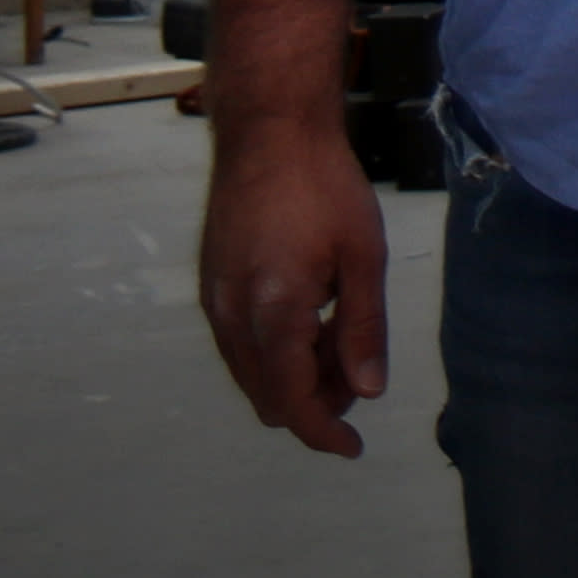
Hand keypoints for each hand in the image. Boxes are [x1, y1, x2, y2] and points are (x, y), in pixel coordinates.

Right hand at [192, 0, 388, 456]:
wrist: (268, 129)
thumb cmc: (324, 185)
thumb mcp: (362, 255)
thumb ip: (363, 328)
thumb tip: (367, 393)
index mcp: (273, 312)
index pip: (292, 402)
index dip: (323, 433)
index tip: (353, 447)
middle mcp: (231, 316)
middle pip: (267, 396)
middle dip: (313, 403)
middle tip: (357, 370)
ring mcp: (213, 300)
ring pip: (250, 373)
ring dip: (292, 376)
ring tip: (339, 336)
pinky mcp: (209, 283)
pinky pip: (238, 344)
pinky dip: (273, 350)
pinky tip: (310, 315)